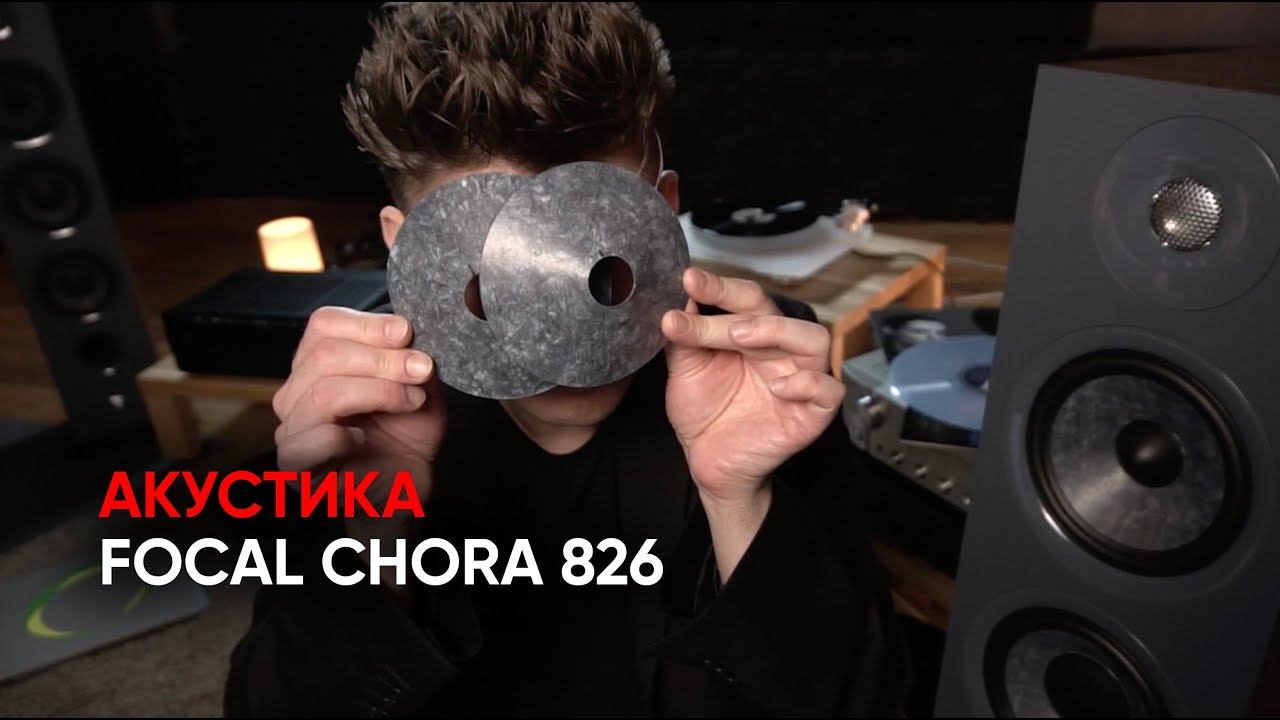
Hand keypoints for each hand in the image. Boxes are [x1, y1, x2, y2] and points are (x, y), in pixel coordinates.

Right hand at [273, 307, 444, 540]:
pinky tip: (364, 439)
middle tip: (422, 369)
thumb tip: (402, 331)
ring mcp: (291, 428)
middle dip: (382, 359)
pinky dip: (342, 436)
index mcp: (317, 364)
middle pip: (325, 355)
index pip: (324, 325)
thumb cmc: (406, 431)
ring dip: (377, 391)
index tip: (408, 333)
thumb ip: (408, 356)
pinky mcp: (293, 467)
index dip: (368, 325)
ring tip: (411, 401)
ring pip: (322, 392)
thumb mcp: (419, 383)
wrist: (408, 482)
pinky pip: (306, 441)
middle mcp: (297, 392)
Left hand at [662, 268, 844, 506]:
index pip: (746, 299)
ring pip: (814, 339)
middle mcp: (780, 351)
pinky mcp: (813, 414)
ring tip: (740, 336)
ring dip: (777, 331)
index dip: (719, 287)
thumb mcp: (686, 369)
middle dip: (734, 307)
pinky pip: (829, 391)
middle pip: (773, 313)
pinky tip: (778, 387)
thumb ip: (685, 335)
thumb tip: (682, 294)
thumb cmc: (704, 413)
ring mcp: (800, 380)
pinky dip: (808, 383)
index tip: (688, 279)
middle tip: (697, 311)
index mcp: (753, 335)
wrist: (708, 463)